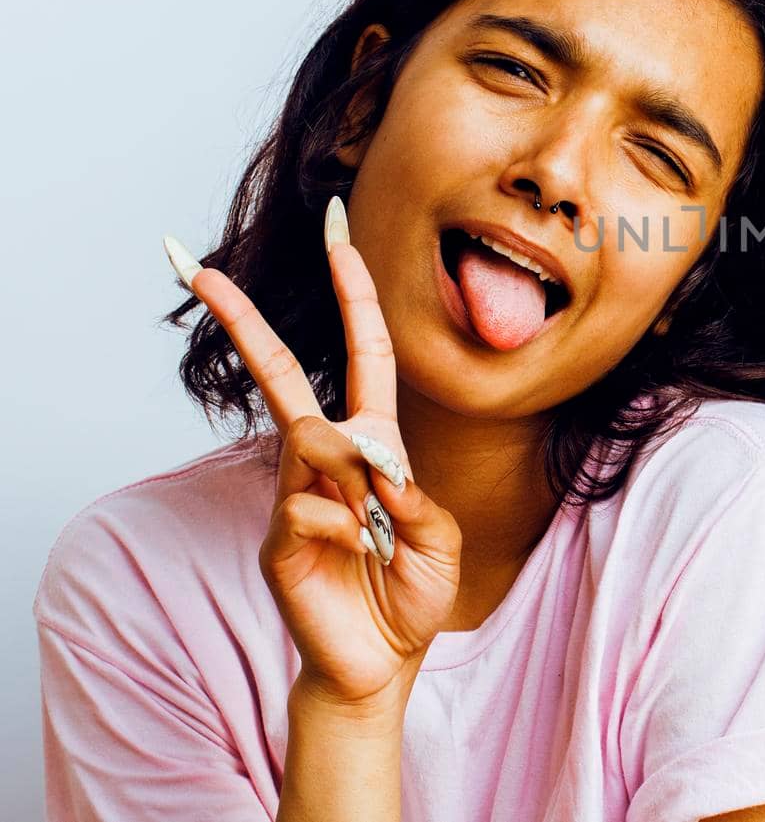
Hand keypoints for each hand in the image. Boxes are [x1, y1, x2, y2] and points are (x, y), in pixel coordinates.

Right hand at [163, 196, 462, 705]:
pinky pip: (310, 509)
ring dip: (357, 474)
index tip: (338, 233)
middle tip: (196, 268)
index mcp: (374, 444)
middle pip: (283, 375)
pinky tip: (360, 559)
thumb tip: (369, 463)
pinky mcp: (277, 539)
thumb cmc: (411, 591)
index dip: (353, 294)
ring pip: (310, 439)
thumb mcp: (438, 536)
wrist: (383, 661)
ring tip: (384, 528)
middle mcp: (326, 459)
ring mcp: (294, 495)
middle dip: (242, 320)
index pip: (363, 353)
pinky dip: (349, 532)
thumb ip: (413, 495)